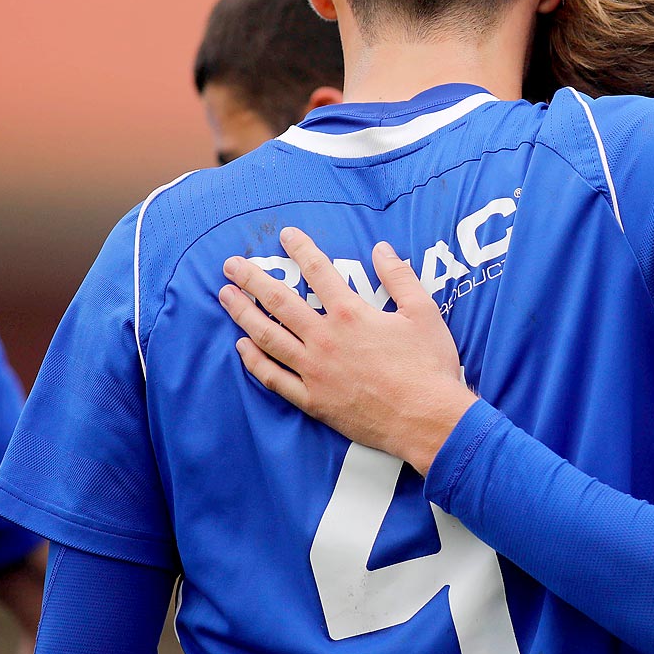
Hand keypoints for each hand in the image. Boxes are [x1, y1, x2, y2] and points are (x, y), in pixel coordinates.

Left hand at [218, 229, 477, 474]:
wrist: (426, 419)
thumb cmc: (429, 365)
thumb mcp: (423, 312)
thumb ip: (399, 277)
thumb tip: (381, 249)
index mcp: (350, 314)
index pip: (318, 271)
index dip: (301, 249)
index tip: (286, 235)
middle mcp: (324, 339)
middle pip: (279, 302)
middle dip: (252, 279)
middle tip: (231, 265)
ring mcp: (314, 371)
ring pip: (268, 337)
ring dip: (243, 314)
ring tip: (225, 297)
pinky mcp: (313, 400)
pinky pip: (274, 378)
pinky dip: (254, 362)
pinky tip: (241, 347)